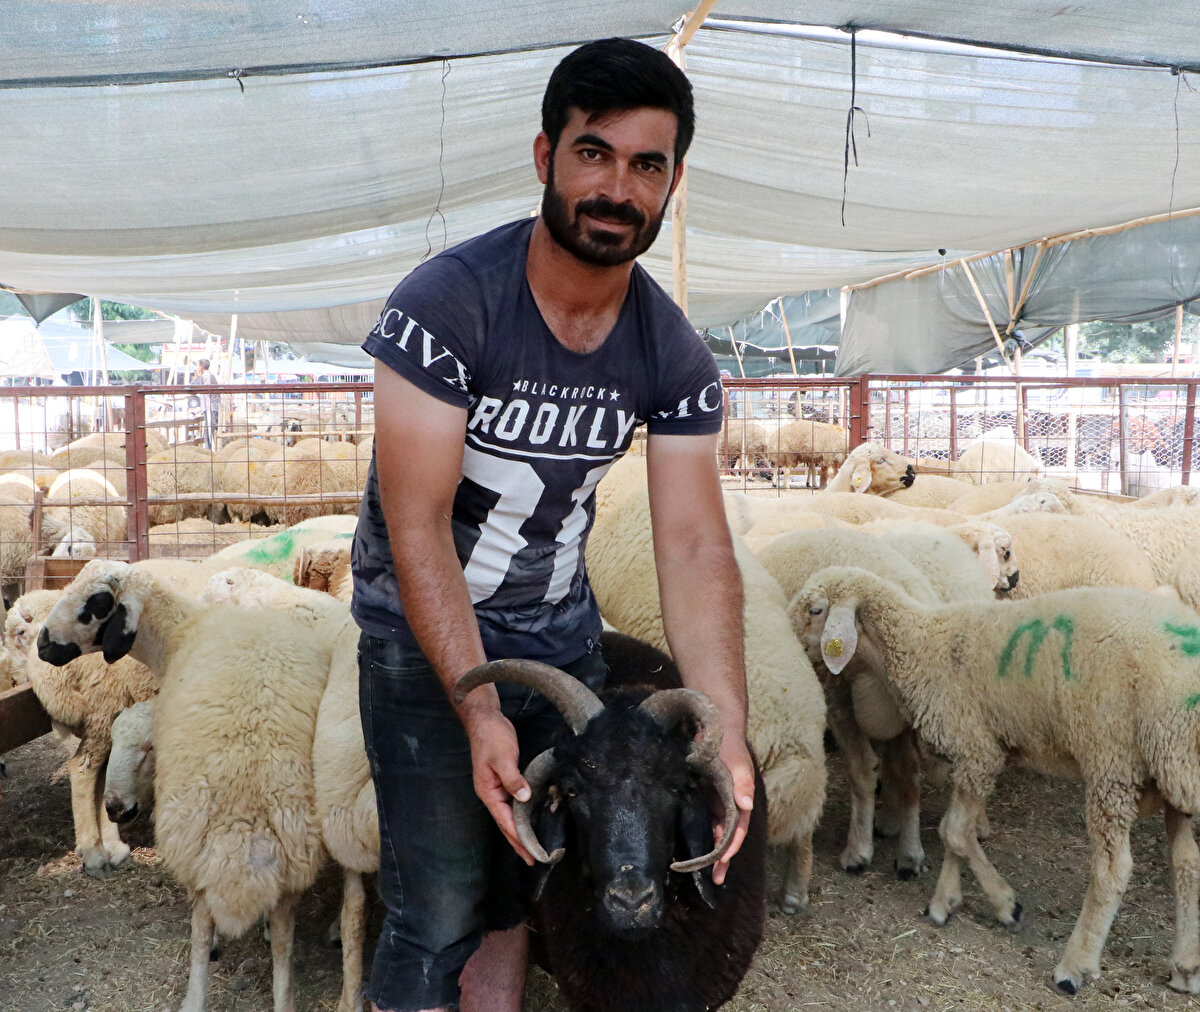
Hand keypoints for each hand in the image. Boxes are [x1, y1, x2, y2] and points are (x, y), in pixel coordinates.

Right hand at [462, 705, 536, 864]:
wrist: (485, 719)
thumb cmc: (491, 737)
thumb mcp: (503, 757)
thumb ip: (513, 778)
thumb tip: (524, 798)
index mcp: (488, 792)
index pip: (505, 821)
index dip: (518, 838)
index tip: (529, 853)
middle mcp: (491, 793)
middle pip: (505, 824)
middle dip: (518, 841)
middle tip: (532, 859)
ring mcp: (496, 787)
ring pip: (509, 814)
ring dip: (520, 830)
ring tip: (531, 846)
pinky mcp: (504, 780)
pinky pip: (513, 803)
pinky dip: (521, 813)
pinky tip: (529, 818)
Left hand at [712, 736, 754, 885]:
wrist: (716, 724)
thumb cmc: (728, 743)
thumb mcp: (736, 761)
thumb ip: (742, 782)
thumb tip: (747, 805)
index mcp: (742, 798)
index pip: (738, 828)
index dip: (731, 846)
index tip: (722, 861)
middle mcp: (733, 802)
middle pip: (730, 835)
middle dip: (724, 857)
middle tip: (716, 880)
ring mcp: (721, 800)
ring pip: (719, 830)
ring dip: (714, 849)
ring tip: (705, 872)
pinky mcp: (710, 795)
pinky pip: (709, 818)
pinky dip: (706, 833)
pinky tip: (697, 845)